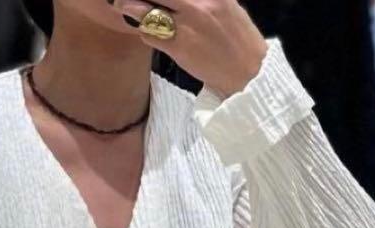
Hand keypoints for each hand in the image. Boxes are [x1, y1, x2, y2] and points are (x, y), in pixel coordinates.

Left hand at [111, 0, 268, 97]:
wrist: (248, 73)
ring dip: (132, 8)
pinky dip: (144, 32)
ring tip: (125, 6)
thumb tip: (183, 0)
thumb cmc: (239, 40)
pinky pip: (151, 35)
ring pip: (148, 11)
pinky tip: (146, 31)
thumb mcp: (227, 6)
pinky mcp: (179, 47)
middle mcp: (199, 3)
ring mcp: (187, 25)